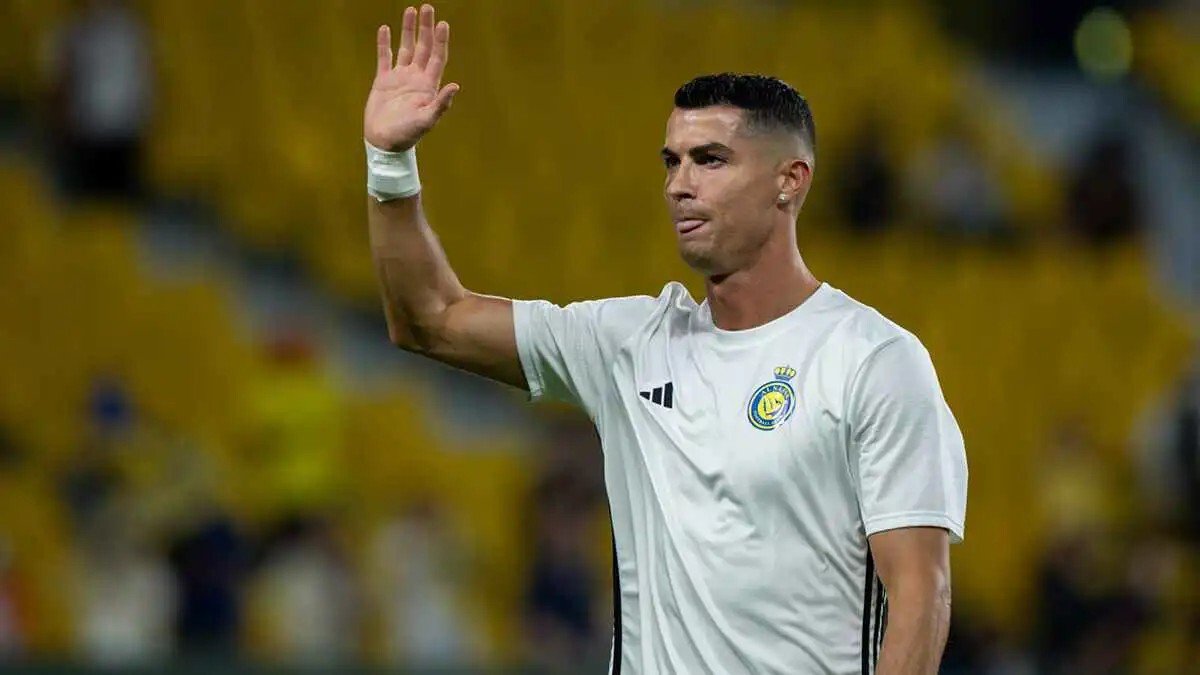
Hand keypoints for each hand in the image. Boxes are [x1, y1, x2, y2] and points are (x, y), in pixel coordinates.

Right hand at [364, 4, 458, 151]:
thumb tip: (455, 86)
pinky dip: (384, 43)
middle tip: (428, 7)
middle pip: (423, 47)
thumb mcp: (426, 121)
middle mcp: (415, 78)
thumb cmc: (407, 135)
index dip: (441, 41)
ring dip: (408, 30)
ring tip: (410, 10)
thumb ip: (440, 104)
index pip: (437, 57)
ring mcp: (399, 78)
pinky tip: (385, 29)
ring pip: (405, 48)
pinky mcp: (383, 81)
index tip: (443, 23)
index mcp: (428, 86)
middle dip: (426, 28)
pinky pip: (384, 58)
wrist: (384, 143)